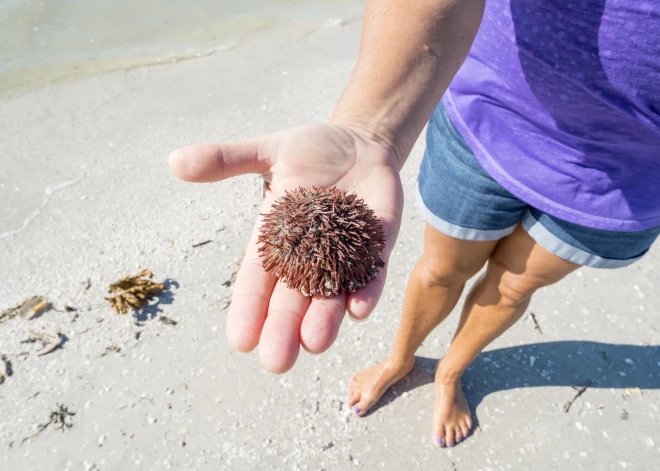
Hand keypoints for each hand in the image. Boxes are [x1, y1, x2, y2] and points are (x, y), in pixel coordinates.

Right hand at [169, 123, 402, 372]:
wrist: (361, 141)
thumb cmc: (312, 149)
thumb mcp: (267, 150)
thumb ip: (227, 160)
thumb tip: (173, 159)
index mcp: (276, 238)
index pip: (257, 280)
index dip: (248, 309)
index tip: (239, 339)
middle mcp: (309, 254)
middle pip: (293, 298)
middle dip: (283, 330)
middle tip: (275, 362)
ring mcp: (345, 252)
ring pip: (332, 294)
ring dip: (324, 320)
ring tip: (314, 345)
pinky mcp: (377, 243)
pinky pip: (372, 271)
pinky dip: (367, 290)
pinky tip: (358, 309)